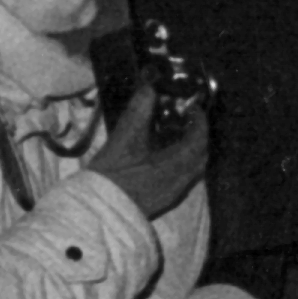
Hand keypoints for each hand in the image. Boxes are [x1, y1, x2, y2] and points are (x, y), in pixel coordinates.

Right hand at [83, 82, 209, 221]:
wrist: (97, 210)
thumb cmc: (111, 175)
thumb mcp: (123, 138)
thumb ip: (139, 111)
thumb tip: (149, 88)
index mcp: (175, 165)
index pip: (199, 139)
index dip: (199, 120)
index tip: (190, 106)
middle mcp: (180, 181)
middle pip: (200, 156)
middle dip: (196, 135)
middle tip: (183, 118)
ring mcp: (172, 194)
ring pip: (190, 168)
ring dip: (187, 149)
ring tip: (171, 134)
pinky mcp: (162, 201)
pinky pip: (180, 177)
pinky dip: (178, 162)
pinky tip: (159, 156)